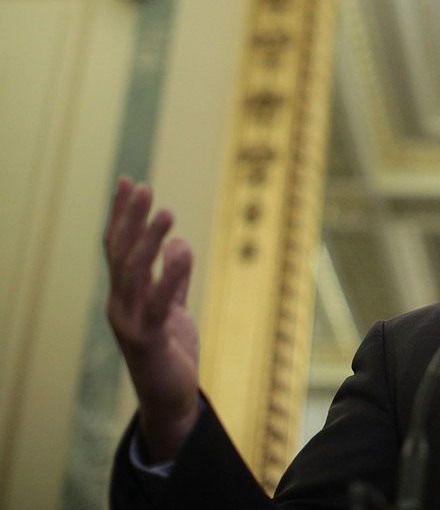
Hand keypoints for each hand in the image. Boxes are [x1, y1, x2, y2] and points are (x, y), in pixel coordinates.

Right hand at [105, 176, 200, 462]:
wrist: (171, 400)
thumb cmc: (171, 354)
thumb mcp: (173, 311)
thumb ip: (173, 280)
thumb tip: (177, 244)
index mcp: (124, 296)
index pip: (117, 247)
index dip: (122, 214)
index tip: (129, 181)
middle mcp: (120, 305)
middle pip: (121, 253)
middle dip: (131, 218)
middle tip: (144, 187)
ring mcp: (130, 322)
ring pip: (134, 273)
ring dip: (149, 240)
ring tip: (165, 211)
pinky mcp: (148, 339)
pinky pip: (158, 301)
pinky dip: (169, 274)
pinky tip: (181, 250)